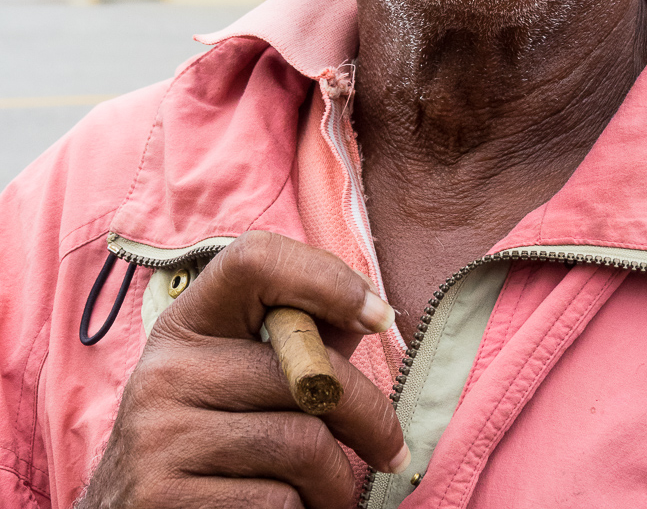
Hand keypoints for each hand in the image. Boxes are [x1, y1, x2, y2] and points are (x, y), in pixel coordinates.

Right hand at [77, 232, 407, 508]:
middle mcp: (166, 369)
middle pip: (307, 373)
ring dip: (338, 480)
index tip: (377, 316)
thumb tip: (371, 315)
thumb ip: (301, 341)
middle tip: (392, 450)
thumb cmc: (212, 436)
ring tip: (335, 491)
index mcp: (189, 321)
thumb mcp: (239, 372)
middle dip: (369, 417)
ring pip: (301, 445)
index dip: (327, 276)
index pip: (255, 259)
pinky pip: (276, 502)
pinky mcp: (162, 497)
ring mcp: (158, 435)